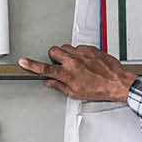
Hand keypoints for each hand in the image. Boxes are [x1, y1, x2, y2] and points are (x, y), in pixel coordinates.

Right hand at [18, 44, 133, 102]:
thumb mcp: (76, 93)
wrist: (117, 83)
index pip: (45, 68)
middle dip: (53, 57)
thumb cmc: (100, 90)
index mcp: (68, 75)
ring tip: (74, 64)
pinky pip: (79, 47)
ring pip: (65, 48)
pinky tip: (85, 61)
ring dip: (66, 54)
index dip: (32, 65)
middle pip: (53, 51)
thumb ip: (60, 86)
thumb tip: (50, 82)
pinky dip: (79, 53)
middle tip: (59, 65)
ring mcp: (83, 54)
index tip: (23, 62)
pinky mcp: (91, 49)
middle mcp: (74, 62)